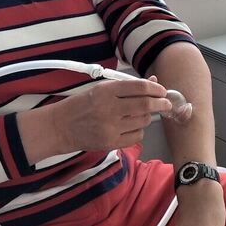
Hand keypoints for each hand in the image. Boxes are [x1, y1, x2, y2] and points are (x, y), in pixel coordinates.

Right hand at [52, 76, 175, 153]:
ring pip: (143, 121)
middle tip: (166, 103)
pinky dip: (139, 130)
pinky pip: (137, 136)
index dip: (156, 88)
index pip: (140, 87)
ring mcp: (110, 127)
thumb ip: (127, 87)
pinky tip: (131, 126)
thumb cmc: (82, 105)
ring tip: (139, 114)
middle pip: (146, 105)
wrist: (60, 127)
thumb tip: (153, 82)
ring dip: (147, 117)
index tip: (161, 90)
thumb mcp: (101, 89)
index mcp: (106, 91)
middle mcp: (109, 109)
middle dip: (161, 103)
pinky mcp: (111, 143)